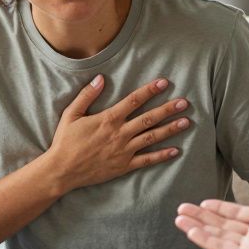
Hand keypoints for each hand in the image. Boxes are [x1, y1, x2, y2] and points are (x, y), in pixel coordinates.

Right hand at [44, 75, 191, 193]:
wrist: (62, 170)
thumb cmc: (65, 141)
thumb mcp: (71, 114)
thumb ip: (87, 95)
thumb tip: (100, 78)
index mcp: (108, 119)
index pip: (133, 101)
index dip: (150, 90)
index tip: (164, 82)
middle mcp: (120, 134)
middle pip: (149, 118)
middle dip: (168, 109)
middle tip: (185, 102)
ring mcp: (124, 151)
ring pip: (152, 137)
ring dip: (170, 129)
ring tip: (186, 122)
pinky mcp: (124, 166)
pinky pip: (147, 160)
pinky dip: (162, 156)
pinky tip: (176, 150)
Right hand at [175, 168, 248, 248]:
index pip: (237, 215)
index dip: (218, 209)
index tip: (201, 203)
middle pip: (223, 226)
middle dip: (201, 218)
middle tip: (180, 210)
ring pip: (219, 237)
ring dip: (198, 228)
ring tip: (178, 219)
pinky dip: (206, 241)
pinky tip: (191, 231)